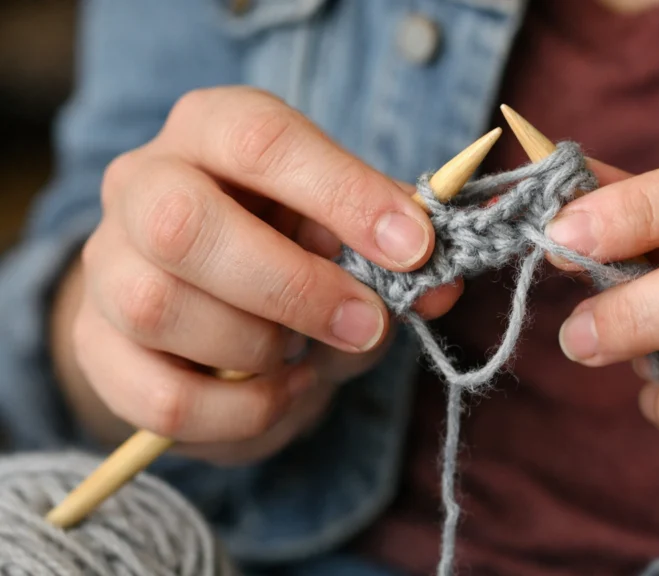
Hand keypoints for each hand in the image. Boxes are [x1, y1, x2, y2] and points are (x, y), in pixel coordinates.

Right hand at [53, 86, 460, 464]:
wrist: (207, 292)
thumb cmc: (290, 244)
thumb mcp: (347, 231)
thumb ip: (393, 251)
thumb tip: (440, 287)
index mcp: (211, 130)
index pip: (262, 140)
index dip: (344, 194)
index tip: (414, 246)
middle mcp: (142, 184)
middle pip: (184, 226)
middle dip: (294, 287)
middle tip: (365, 323)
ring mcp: (107, 267)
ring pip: (162, 310)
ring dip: (262, 350)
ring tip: (310, 359)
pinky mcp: (96, 348)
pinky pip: (162, 399)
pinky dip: (241, 412)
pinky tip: (280, 393)